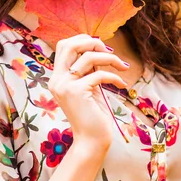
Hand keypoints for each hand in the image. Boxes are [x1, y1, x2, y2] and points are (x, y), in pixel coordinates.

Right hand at [47, 35, 129, 149]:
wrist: (91, 141)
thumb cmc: (93, 115)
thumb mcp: (88, 87)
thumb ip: (87, 69)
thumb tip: (98, 48)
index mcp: (57, 78)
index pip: (64, 46)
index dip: (82, 40)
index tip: (101, 47)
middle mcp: (57, 80)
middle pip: (69, 44)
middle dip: (92, 43)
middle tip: (110, 52)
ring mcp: (64, 86)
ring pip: (88, 57)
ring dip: (110, 59)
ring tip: (123, 67)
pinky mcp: (76, 92)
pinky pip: (99, 74)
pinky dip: (114, 77)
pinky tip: (122, 85)